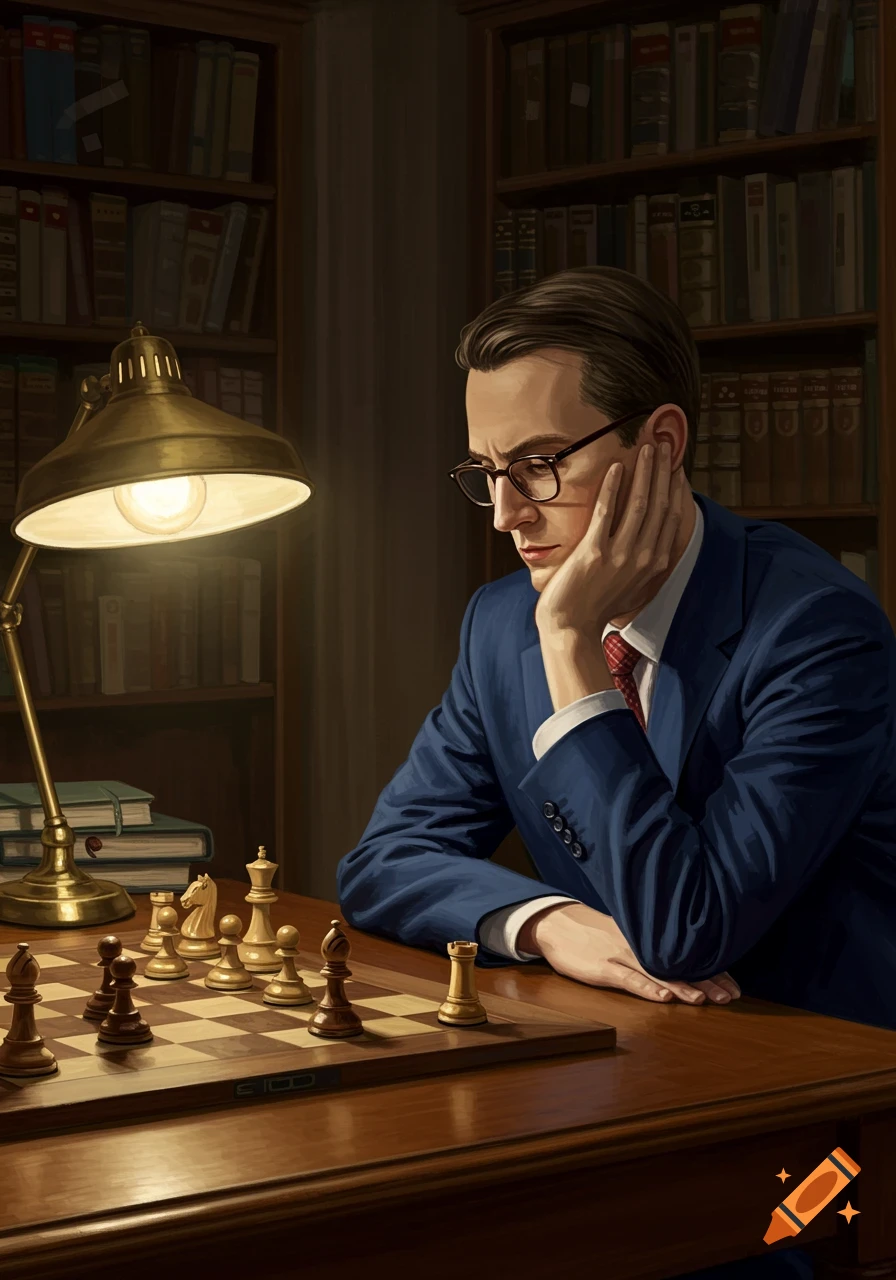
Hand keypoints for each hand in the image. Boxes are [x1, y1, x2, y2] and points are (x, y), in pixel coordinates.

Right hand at [520, 902, 740, 1005]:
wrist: (558, 924)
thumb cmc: (593, 934)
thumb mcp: (625, 936)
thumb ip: (650, 948)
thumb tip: (680, 959)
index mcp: (649, 940)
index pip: (687, 955)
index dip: (712, 970)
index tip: (735, 986)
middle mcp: (641, 947)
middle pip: (680, 965)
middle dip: (706, 982)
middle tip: (730, 997)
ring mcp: (623, 956)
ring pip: (658, 973)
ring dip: (682, 987)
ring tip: (704, 999)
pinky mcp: (604, 967)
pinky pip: (629, 979)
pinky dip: (647, 988)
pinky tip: (663, 997)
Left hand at [534, 441, 684, 637]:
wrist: (572, 625)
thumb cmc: (598, 603)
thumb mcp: (633, 583)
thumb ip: (646, 560)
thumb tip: (653, 537)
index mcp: (656, 563)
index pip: (672, 515)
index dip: (675, 486)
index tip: (675, 465)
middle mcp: (644, 558)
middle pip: (659, 504)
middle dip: (663, 471)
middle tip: (663, 445)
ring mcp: (620, 555)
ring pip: (638, 503)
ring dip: (644, 472)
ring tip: (645, 448)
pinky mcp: (595, 552)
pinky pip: (606, 512)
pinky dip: (612, 488)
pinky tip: (616, 467)